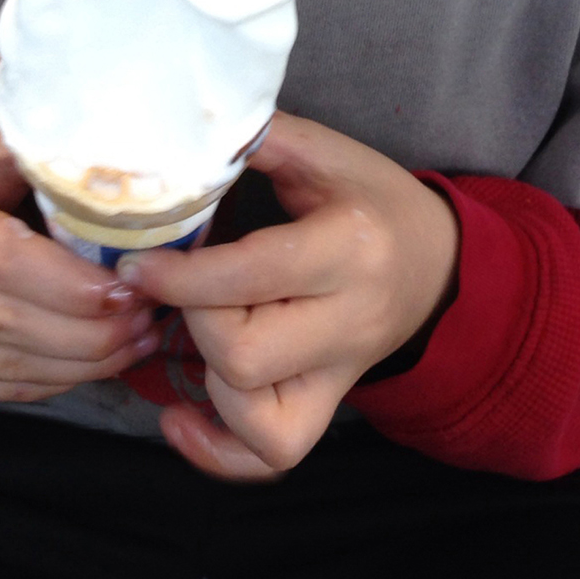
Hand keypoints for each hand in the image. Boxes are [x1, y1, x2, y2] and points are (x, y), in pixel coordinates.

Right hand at [0, 119, 157, 400]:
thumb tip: (128, 178)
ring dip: (82, 361)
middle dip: (89, 329)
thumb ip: (41, 158)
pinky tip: (98, 361)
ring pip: (4, 366)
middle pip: (5, 322)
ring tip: (138, 339)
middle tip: (149, 316)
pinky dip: (53, 380)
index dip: (69, 282)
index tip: (129, 286)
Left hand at [116, 111, 458, 480]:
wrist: (441, 264)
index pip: (252, 275)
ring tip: (195, 334)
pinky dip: (218, 451)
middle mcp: (348, 320)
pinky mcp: (330, 405)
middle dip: (192, 320)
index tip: (137, 261)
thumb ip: (260, 136)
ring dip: (207, 379)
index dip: (181, 274)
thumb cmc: (373, 198)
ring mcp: (341, 373)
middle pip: (245, 355)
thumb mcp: (328, 152)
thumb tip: (187, 123)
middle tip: (176, 287)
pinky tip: (180, 418)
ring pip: (258, 417)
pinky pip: (273, 455)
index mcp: (347, 246)